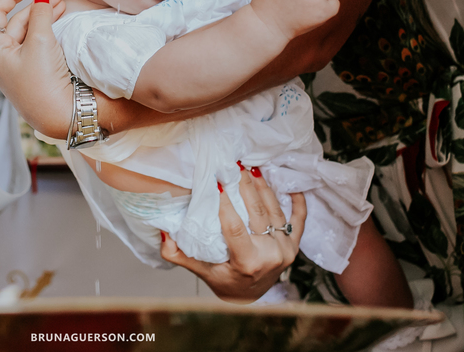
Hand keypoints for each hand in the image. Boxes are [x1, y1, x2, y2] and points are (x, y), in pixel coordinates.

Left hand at [0, 0, 71, 139]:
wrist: (60, 116)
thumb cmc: (43, 82)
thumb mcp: (41, 40)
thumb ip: (40, 14)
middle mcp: (1, 58)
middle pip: (16, 22)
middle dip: (37, 6)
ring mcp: (16, 67)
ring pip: (28, 33)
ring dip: (45, 17)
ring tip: (63, 4)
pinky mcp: (31, 74)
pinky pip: (36, 46)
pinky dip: (47, 31)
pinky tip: (60, 22)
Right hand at [162, 169, 306, 302]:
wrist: (251, 296)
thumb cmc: (225, 281)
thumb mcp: (201, 271)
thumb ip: (178, 254)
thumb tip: (163, 232)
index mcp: (247, 262)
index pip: (235, 226)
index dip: (225, 202)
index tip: (216, 180)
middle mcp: (271, 256)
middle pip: (258, 213)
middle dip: (245, 186)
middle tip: (234, 166)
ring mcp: (286, 250)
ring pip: (275, 211)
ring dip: (263, 187)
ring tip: (251, 169)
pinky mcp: (295, 245)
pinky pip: (299, 219)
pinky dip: (297, 200)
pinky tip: (290, 185)